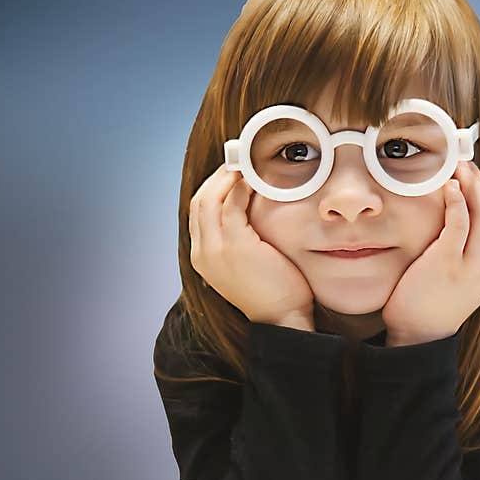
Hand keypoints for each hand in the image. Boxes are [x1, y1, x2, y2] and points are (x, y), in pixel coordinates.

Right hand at [188, 163, 314, 326]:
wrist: (282, 318)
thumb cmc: (272, 291)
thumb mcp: (246, 263)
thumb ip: (238, 239)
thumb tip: (246, 209)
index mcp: (202, 257)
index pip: (197, 212)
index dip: (211, 188)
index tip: (229, 174)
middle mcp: (202, 252)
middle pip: (199, 201)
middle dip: (216, 177)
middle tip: (237, 161)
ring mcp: (215, 249)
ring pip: (211, 199)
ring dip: (227, 178)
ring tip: (245, 166)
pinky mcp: (235, 245)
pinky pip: (232, 205)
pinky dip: (241, 189)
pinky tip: (253, 182)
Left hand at [381, 161, 479, 346]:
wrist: (418, 333)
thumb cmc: (436, 298)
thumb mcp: (466, 273)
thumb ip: (472, 246)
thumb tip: (466, 208)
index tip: (475, 177)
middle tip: (463, 166)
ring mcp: (472, 266)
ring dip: (471, 186)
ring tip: (455, 171)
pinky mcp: (448, 263)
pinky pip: (459, 223)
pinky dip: (457, 201)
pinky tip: (448, 189)